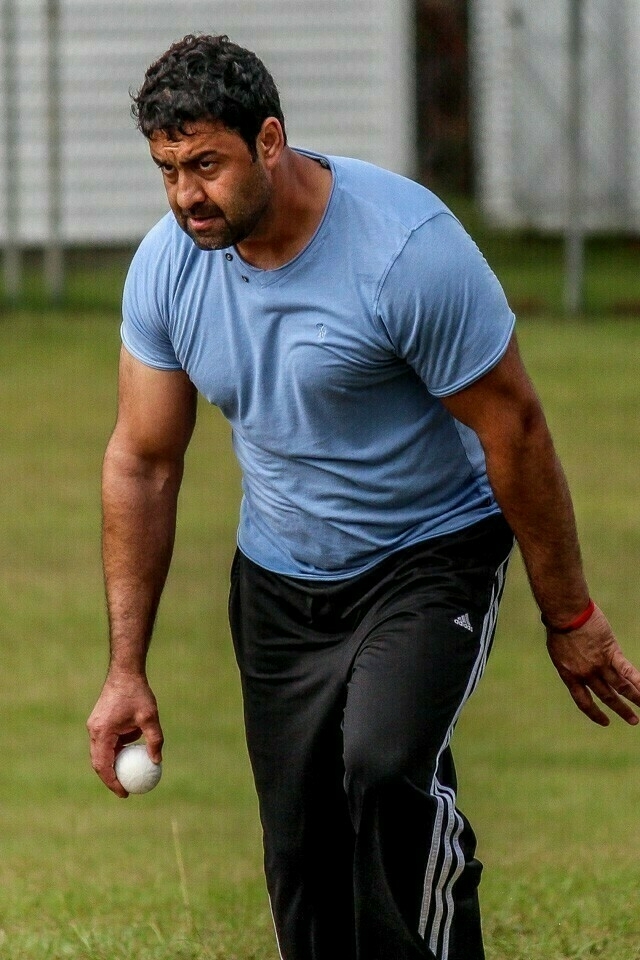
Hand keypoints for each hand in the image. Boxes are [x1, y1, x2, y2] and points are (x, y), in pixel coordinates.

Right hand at [87, 671, 163, 796]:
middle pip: (98, 763)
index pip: (104, 766)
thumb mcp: (150, 717)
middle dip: (111, 778)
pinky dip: (116, 750)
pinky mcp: (99, 722)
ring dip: (114, 763)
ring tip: (130, 774)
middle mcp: (94, 731)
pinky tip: (131, 751)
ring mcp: (94, 726)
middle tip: (125, 790)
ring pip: (101, 753)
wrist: (125, 672)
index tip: (125, 793)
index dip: (113, 783)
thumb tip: (157, 762)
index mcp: (102, 733)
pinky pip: (106, 742)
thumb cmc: (137, 693)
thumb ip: (154, 740)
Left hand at [546, 604, 639, 725]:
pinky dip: (639, 682)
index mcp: (569, 675)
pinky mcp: (611, 653)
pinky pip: (628, 671)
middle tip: (634, 721)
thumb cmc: (558, 625)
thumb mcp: (558, 649)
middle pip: (607, 696)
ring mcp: (599, 665)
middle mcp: (586, 674)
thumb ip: (569, 659)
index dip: (595, 713)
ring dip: (635, 698)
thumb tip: (575, 659)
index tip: (605, 721)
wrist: (565, 614)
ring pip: (621, 687)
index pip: (583, 701)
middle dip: (621, 709)